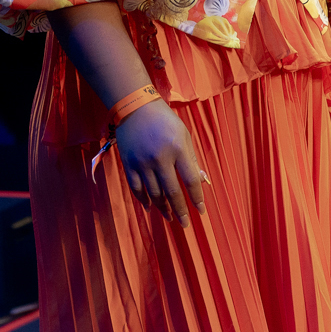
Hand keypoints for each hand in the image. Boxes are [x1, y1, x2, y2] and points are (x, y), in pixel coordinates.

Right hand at [114, 99, 206, 227]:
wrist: (135, 107)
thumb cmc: (165, 120)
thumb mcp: (184, 135)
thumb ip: (191, 159)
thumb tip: (201, 181)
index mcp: (177, 149)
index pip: (190, 180)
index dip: (196, 198)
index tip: (201, 211)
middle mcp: (160, 158)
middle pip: (172, 192)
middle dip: (180, 211)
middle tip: (184, 224)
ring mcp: (142, 162)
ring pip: (153, 193)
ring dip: (162, 208)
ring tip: (169, 217)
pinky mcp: (128, 163)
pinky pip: (136, 187)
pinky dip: (143, 200)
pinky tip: (150, 208)